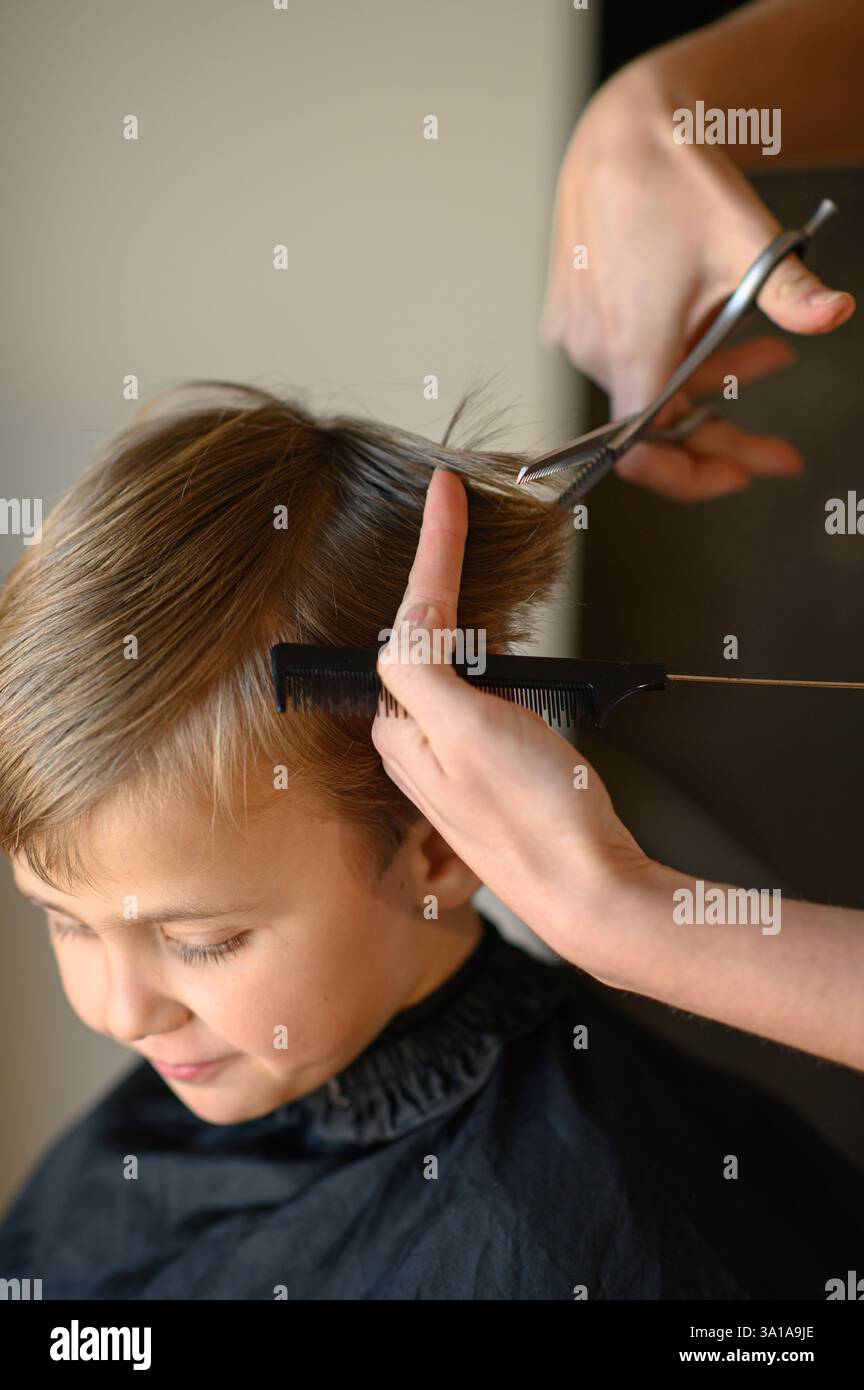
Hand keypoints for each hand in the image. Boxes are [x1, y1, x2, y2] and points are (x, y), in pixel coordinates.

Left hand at [371, 466, 652, 960]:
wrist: (594, 892)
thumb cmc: (540, 817)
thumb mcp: (471, 731)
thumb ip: (421, 673)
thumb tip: (403, 627)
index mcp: (402, 729)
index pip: (411, 624)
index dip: (433, 550)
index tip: (446, 489)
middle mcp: (417, 746)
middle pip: (424, 642)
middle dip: (444, 585)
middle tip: (460, 523)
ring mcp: (453, 762)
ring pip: (452, 669)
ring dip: (471, 627)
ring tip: (486, 588)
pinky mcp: (490, 773)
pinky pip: (480, 699)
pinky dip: (496, 667)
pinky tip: (514, 664)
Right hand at [539, 56, 855, 501]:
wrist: (620, 129)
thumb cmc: (675, 179)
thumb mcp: (748, 242)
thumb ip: (791, 294)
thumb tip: (834, 315)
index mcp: (631, 346)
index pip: (644, 452)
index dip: (690, 476)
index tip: (737, 475)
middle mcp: (594, 349)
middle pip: (660, 423)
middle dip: (723, 431)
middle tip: (776, 448)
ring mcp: (578, 332)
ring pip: (649, 387)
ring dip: (709, 384)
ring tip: (770, 356)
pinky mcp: (572, 314)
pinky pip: (627, 357)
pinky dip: (676, 355)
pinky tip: (717, 328)